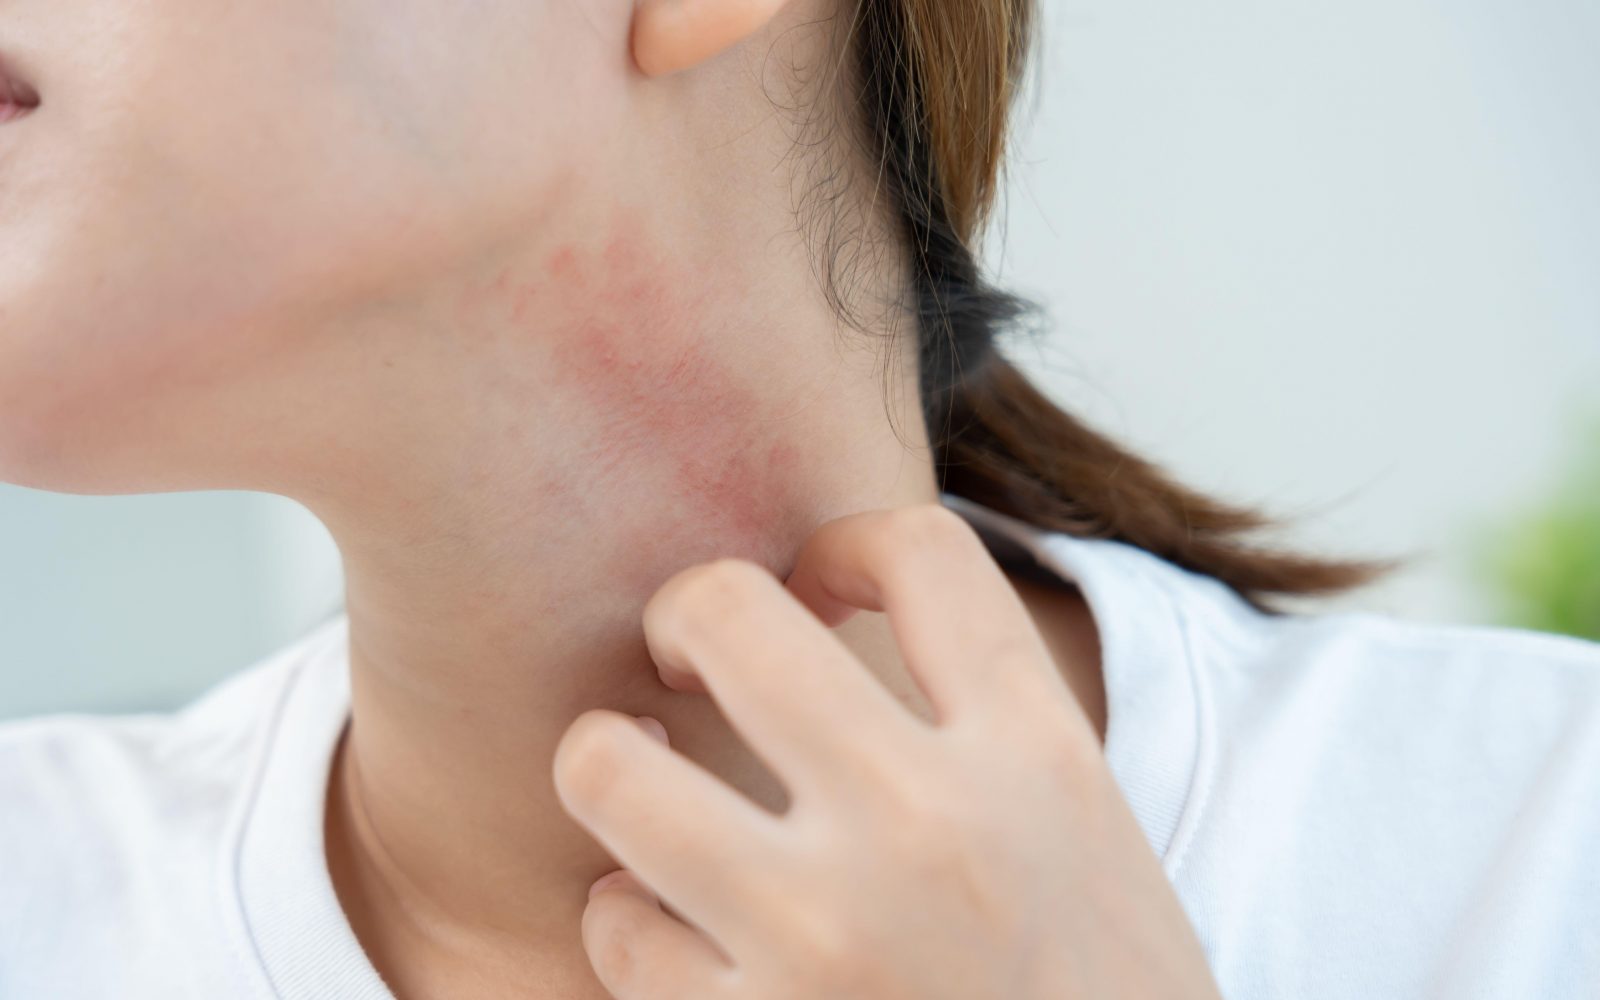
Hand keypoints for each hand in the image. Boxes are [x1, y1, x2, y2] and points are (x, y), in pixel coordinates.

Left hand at [553, 504, 1220, 998]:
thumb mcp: (1091, 846)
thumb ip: (990, 745)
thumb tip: (832, 653)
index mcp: (1038, 759)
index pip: (924, 552)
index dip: (846, 543)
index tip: (820, 587)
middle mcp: (931, 826)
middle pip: (728, 612)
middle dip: (683, 615)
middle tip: (688, 661)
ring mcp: (830, 936)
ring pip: (608, 767)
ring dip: (604, 762)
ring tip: (637, 782)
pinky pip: (616, 929)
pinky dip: (626, 920)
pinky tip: (666, 931)